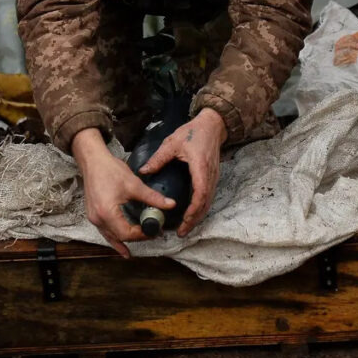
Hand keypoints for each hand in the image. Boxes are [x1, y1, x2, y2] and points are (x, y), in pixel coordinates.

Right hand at [72, 128, 174, 257]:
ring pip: (111, 236)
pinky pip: (105, 231)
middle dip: (136, 237)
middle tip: (152, 234)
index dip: (142, 234)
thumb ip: (152, 197)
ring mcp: (93, 218)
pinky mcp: (93, 214)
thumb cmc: (110, 170)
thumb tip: (171, 205)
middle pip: (119, 237)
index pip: (127, 233)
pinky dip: (114, 238)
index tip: (155, 230)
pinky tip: (120, 245)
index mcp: (107, 213)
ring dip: (124, 241)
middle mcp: (98, 219)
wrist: (92, 161)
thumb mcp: (134, 184)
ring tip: (136, 247)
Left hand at [138, 108, 225, 236]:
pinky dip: (200, 208)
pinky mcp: (213, 177)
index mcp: (200, 168)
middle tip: (181, 232)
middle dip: (194, 220)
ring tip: (185, 228)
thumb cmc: (193, 132)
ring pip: (208, 202)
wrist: (212, 125)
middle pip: (205, 204)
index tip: (183, 222)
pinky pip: (208, 197)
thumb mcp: (173, 143)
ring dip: (198, 216)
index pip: (200, 195)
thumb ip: (158, 158)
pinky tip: (191, 214)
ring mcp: (213, 177)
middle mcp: (210, 176)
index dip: (192, 211)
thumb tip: (143, 171)